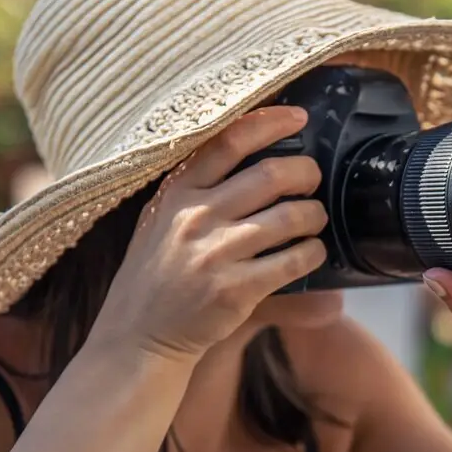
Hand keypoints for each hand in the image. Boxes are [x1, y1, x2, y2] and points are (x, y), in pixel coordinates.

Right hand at [89, 106, 328, 363]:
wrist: (138, 334)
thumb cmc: (157, 274)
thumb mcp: (161, 219)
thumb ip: (198, 189)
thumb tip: (255, 156)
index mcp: (176, 193)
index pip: (227, 142)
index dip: (269, 122)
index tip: (298, 116)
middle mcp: (194, 218)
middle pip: (270, 175)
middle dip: (306, 173)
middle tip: (313, 180)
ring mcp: (215, 254)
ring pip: (290, 217)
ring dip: (314, 215)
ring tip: (314, 219)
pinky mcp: (235, 290)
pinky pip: (294, 261)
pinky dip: (313, 253)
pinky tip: (312, 253)